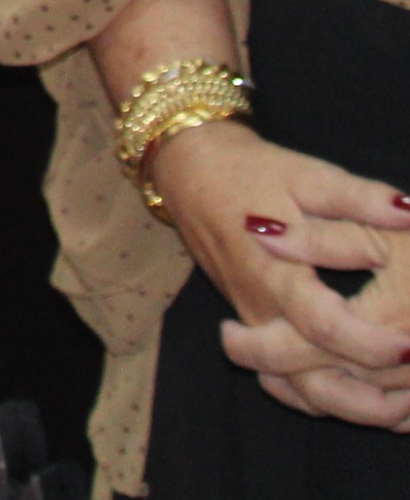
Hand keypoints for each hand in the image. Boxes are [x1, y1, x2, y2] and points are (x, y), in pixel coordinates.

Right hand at [156, 118, 409, 422]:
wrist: (192, 172)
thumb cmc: (251, 173)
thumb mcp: (306, 175)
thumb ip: (357, 198)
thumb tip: (407, 211)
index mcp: (276, 274)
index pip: (322, 325)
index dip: (368, 343)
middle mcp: (263, 310)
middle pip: (311, 379)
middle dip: (370, 400)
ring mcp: (257, 324)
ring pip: (301, 390)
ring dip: (354, 408)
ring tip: (406, 409)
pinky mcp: (258, 327)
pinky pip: (290, 382)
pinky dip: (329, 400)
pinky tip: (374, 402)